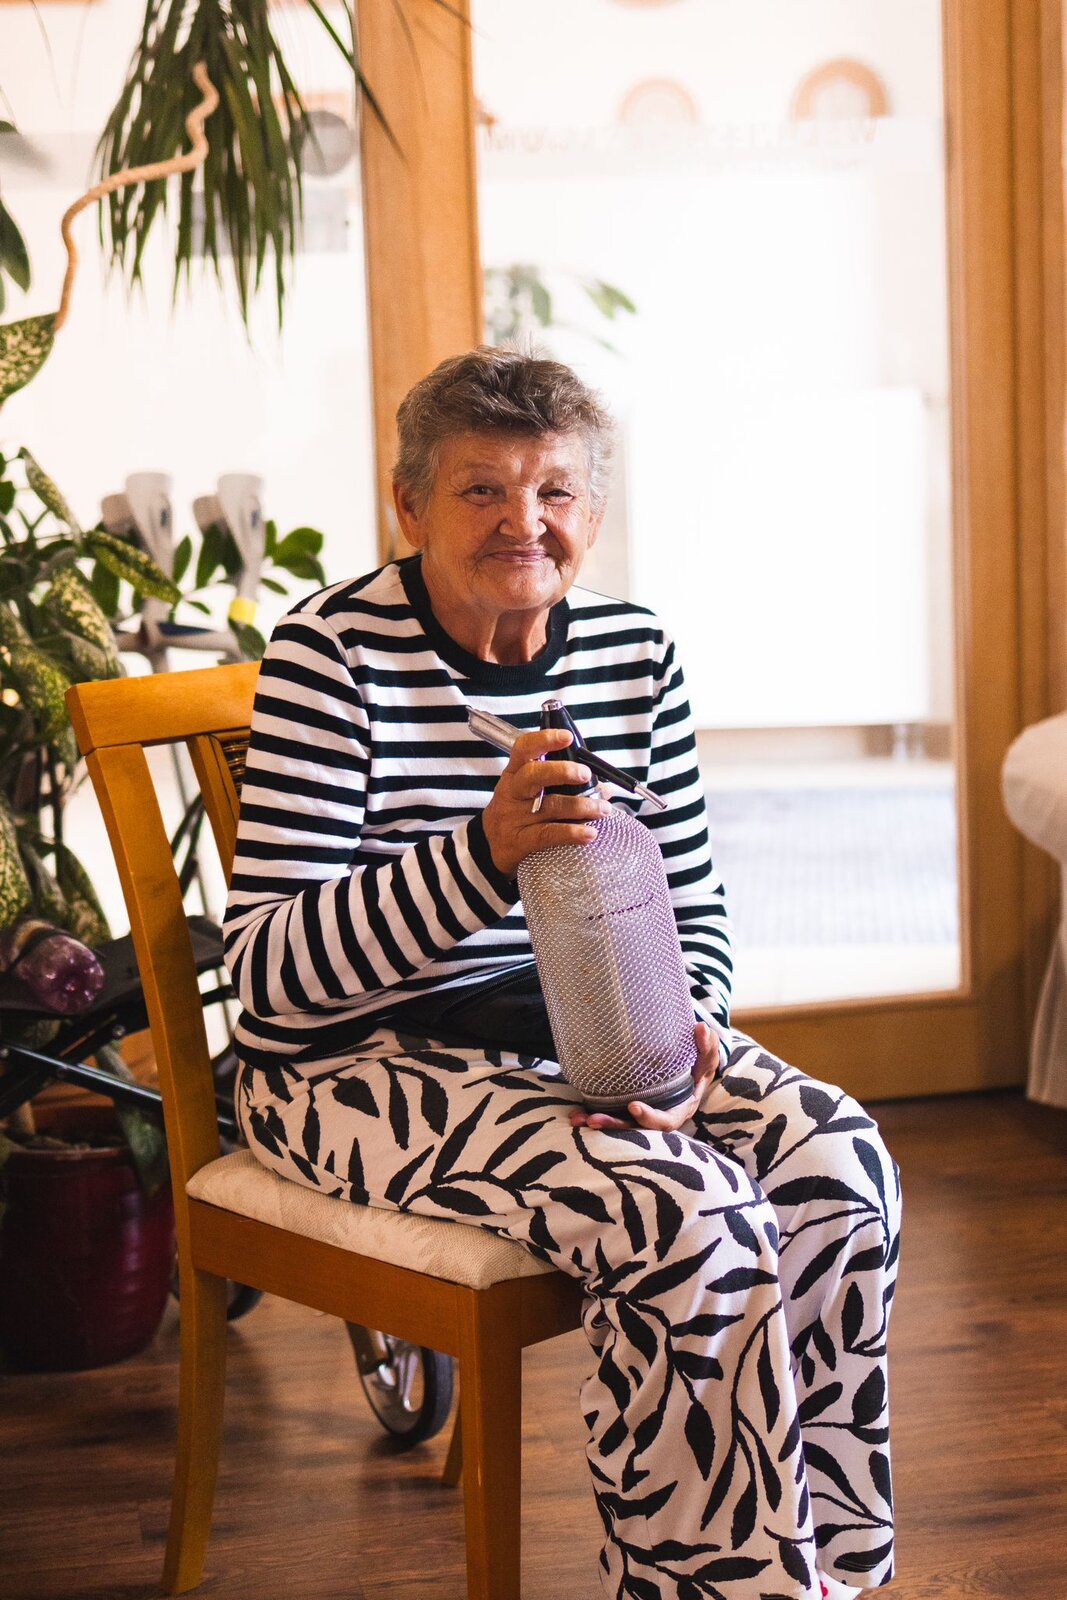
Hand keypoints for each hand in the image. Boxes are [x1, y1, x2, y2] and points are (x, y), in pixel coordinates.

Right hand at [482, 727, 611, 877]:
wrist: (488, 846)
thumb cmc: (516, 812)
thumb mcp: (527, 792)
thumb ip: (561, 785)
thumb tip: (602, 788)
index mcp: (514, 773)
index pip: (524, 749)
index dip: (544, 740)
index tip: (567, 737)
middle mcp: (512, 792)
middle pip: (533, 775)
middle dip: (562, 771)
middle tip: (586, 774)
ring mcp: (514, 817)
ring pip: (550, 806)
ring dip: (582, 806)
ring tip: (603, 809)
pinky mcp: (520, 841)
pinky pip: (548, 835)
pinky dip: (572, 833)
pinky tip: (590, 834)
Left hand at [568, 1021, 721, 1133]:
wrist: (687, 1075)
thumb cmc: (697, 1069)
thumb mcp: (705, 1060)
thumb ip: (706, 1047)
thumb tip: (701, 1028)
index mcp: (678, 1110)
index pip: (664, 1120)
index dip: (649, 1117)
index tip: (633, 1106)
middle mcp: (657, 1117)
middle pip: (635, 1128)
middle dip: (614, 1124)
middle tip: (594, 1119)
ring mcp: (641, 1116)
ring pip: (619, 1124)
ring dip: (599, 1122)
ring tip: (578, 1119)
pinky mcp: (627, 1110)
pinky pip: (610, 1115)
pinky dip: (592, 1114)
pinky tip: (575, 1113)